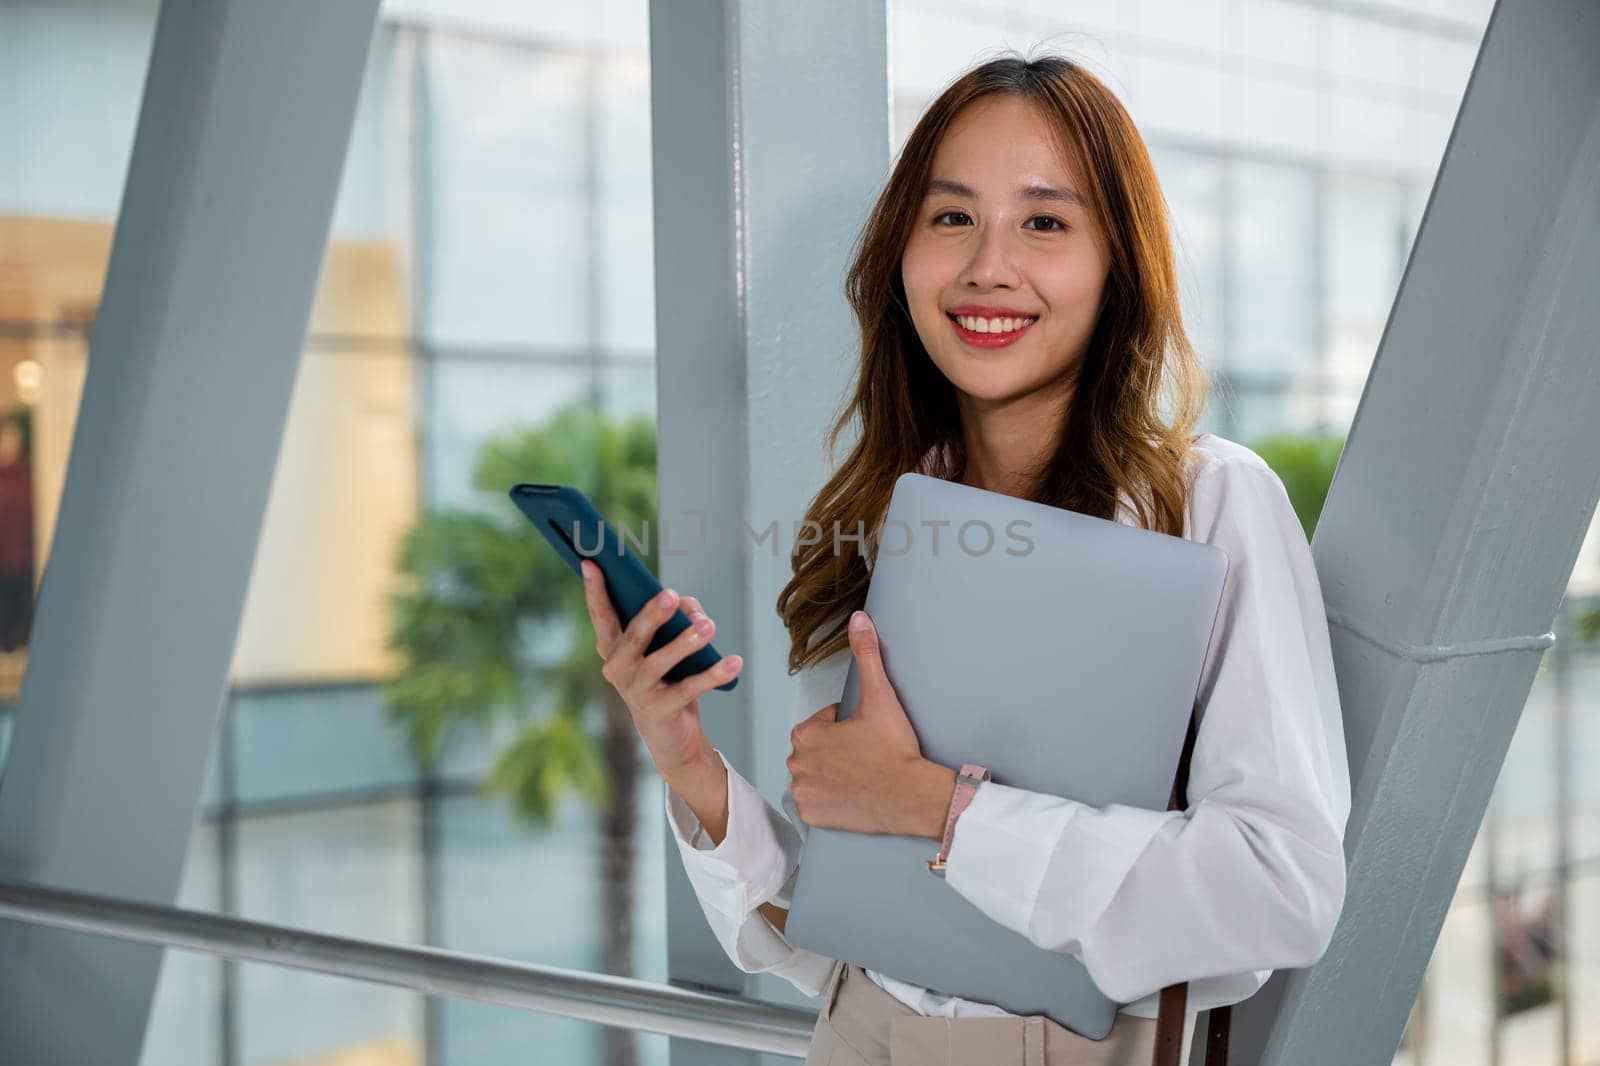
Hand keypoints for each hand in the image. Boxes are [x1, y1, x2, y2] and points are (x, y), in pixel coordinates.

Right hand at [580, 558, 743, 779]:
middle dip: (652, 613)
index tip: (592, 562)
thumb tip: (693, 611)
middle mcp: (617, 667)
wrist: (668, 732)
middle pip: (634, 635)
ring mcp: (636, 690)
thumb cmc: (665, 675)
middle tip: (671, 594)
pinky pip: (690, 688)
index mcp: (612, 647)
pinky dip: (714, 674)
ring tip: (709, 627)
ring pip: (661, 661)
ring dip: (687, 642)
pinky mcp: (660, 709)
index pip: (601, 615)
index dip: (595, 590)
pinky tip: (735, 661)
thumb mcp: (665, 643)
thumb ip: (678, 617)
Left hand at [786, 610, 956, 837]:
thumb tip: (859, 619)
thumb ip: (867, 654)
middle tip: (865, 754)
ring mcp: (804, 794)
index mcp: (806, 733)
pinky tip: (852, 794)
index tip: (865, 733)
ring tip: (860, 774)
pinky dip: (829, 800)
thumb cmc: (895, 748)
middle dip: (835, 749)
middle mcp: (797, 764)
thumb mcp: (880, 695)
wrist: (912, 795)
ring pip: (813, 776)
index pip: (821, 723)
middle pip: (814, 750)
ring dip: (830, 773)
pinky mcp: (813, 816)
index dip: (844, 725)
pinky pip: (814, 804)